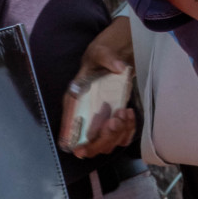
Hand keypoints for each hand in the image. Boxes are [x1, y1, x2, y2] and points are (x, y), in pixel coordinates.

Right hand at [67, 17, 136, 158]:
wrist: (120, 55)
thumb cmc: (104, 54)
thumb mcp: (102, 51)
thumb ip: (107, 58)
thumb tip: (118, 67)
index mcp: (75, 100)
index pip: (68, 124)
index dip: (72, 139)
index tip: (82, 147)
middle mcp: (86, 115)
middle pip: (90, 142)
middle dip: (104, 137)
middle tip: (115, 120)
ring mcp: (102, 120)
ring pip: (107, 143)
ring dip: (118, 133)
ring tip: (124, 113)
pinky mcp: (116, 120)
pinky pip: (121, 137)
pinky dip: (128, 131)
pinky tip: (129, 114)